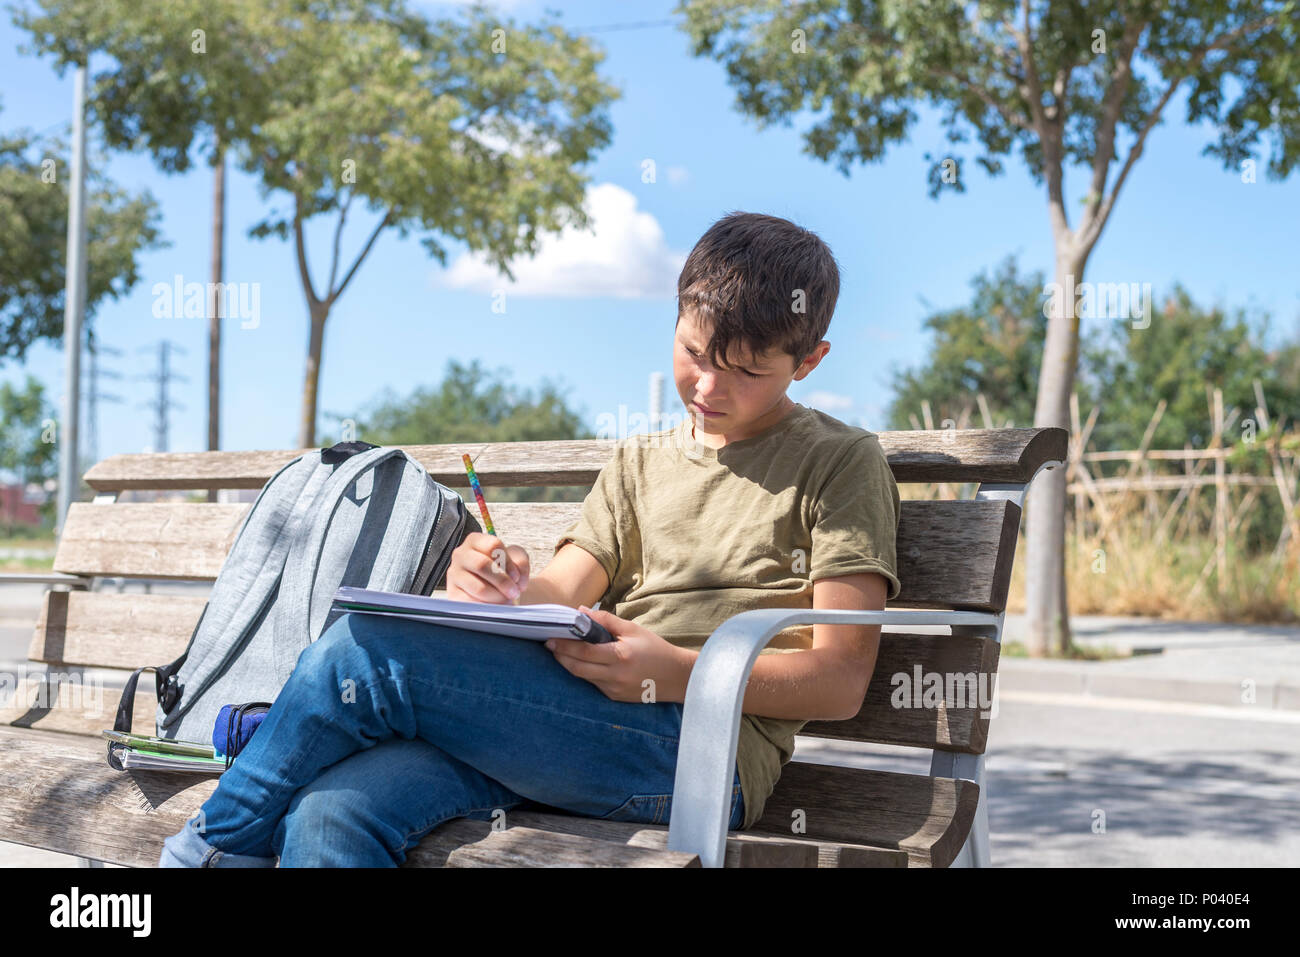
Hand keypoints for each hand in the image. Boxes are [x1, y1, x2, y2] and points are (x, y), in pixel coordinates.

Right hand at [445, 532, 529, 603]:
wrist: (496, 588)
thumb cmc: (504, 570)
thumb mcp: (516, 559)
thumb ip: (521, 562)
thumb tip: (516, 579)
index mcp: (475, 541)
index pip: (493, 545)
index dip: (509, 563)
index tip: (516, 577)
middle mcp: (461, 554)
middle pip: (482, 565)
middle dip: (503, 582)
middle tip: (514, 592)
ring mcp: (454, 574)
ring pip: (478, 587)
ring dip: (498, 597)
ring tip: (507, 600)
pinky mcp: (453, 594)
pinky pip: (471, 604)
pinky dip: (488, 608)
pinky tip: (495, 606)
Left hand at [545, 605, 693, 703]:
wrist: (676, 677)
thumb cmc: (655, 649)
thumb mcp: (632, 629)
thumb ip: (605, 621)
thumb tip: (580, 612)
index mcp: (620, 656)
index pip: (584, 651)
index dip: (564, 645)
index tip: (550, 638)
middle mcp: (615, 676)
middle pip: (577, 668)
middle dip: (560, 656)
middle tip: (549, 645)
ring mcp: (614, 690)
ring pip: (582, 678)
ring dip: (569, 665)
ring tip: (559, 652)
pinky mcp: (614, 697)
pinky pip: (593, 684)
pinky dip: (584, 673)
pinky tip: (580, 663)